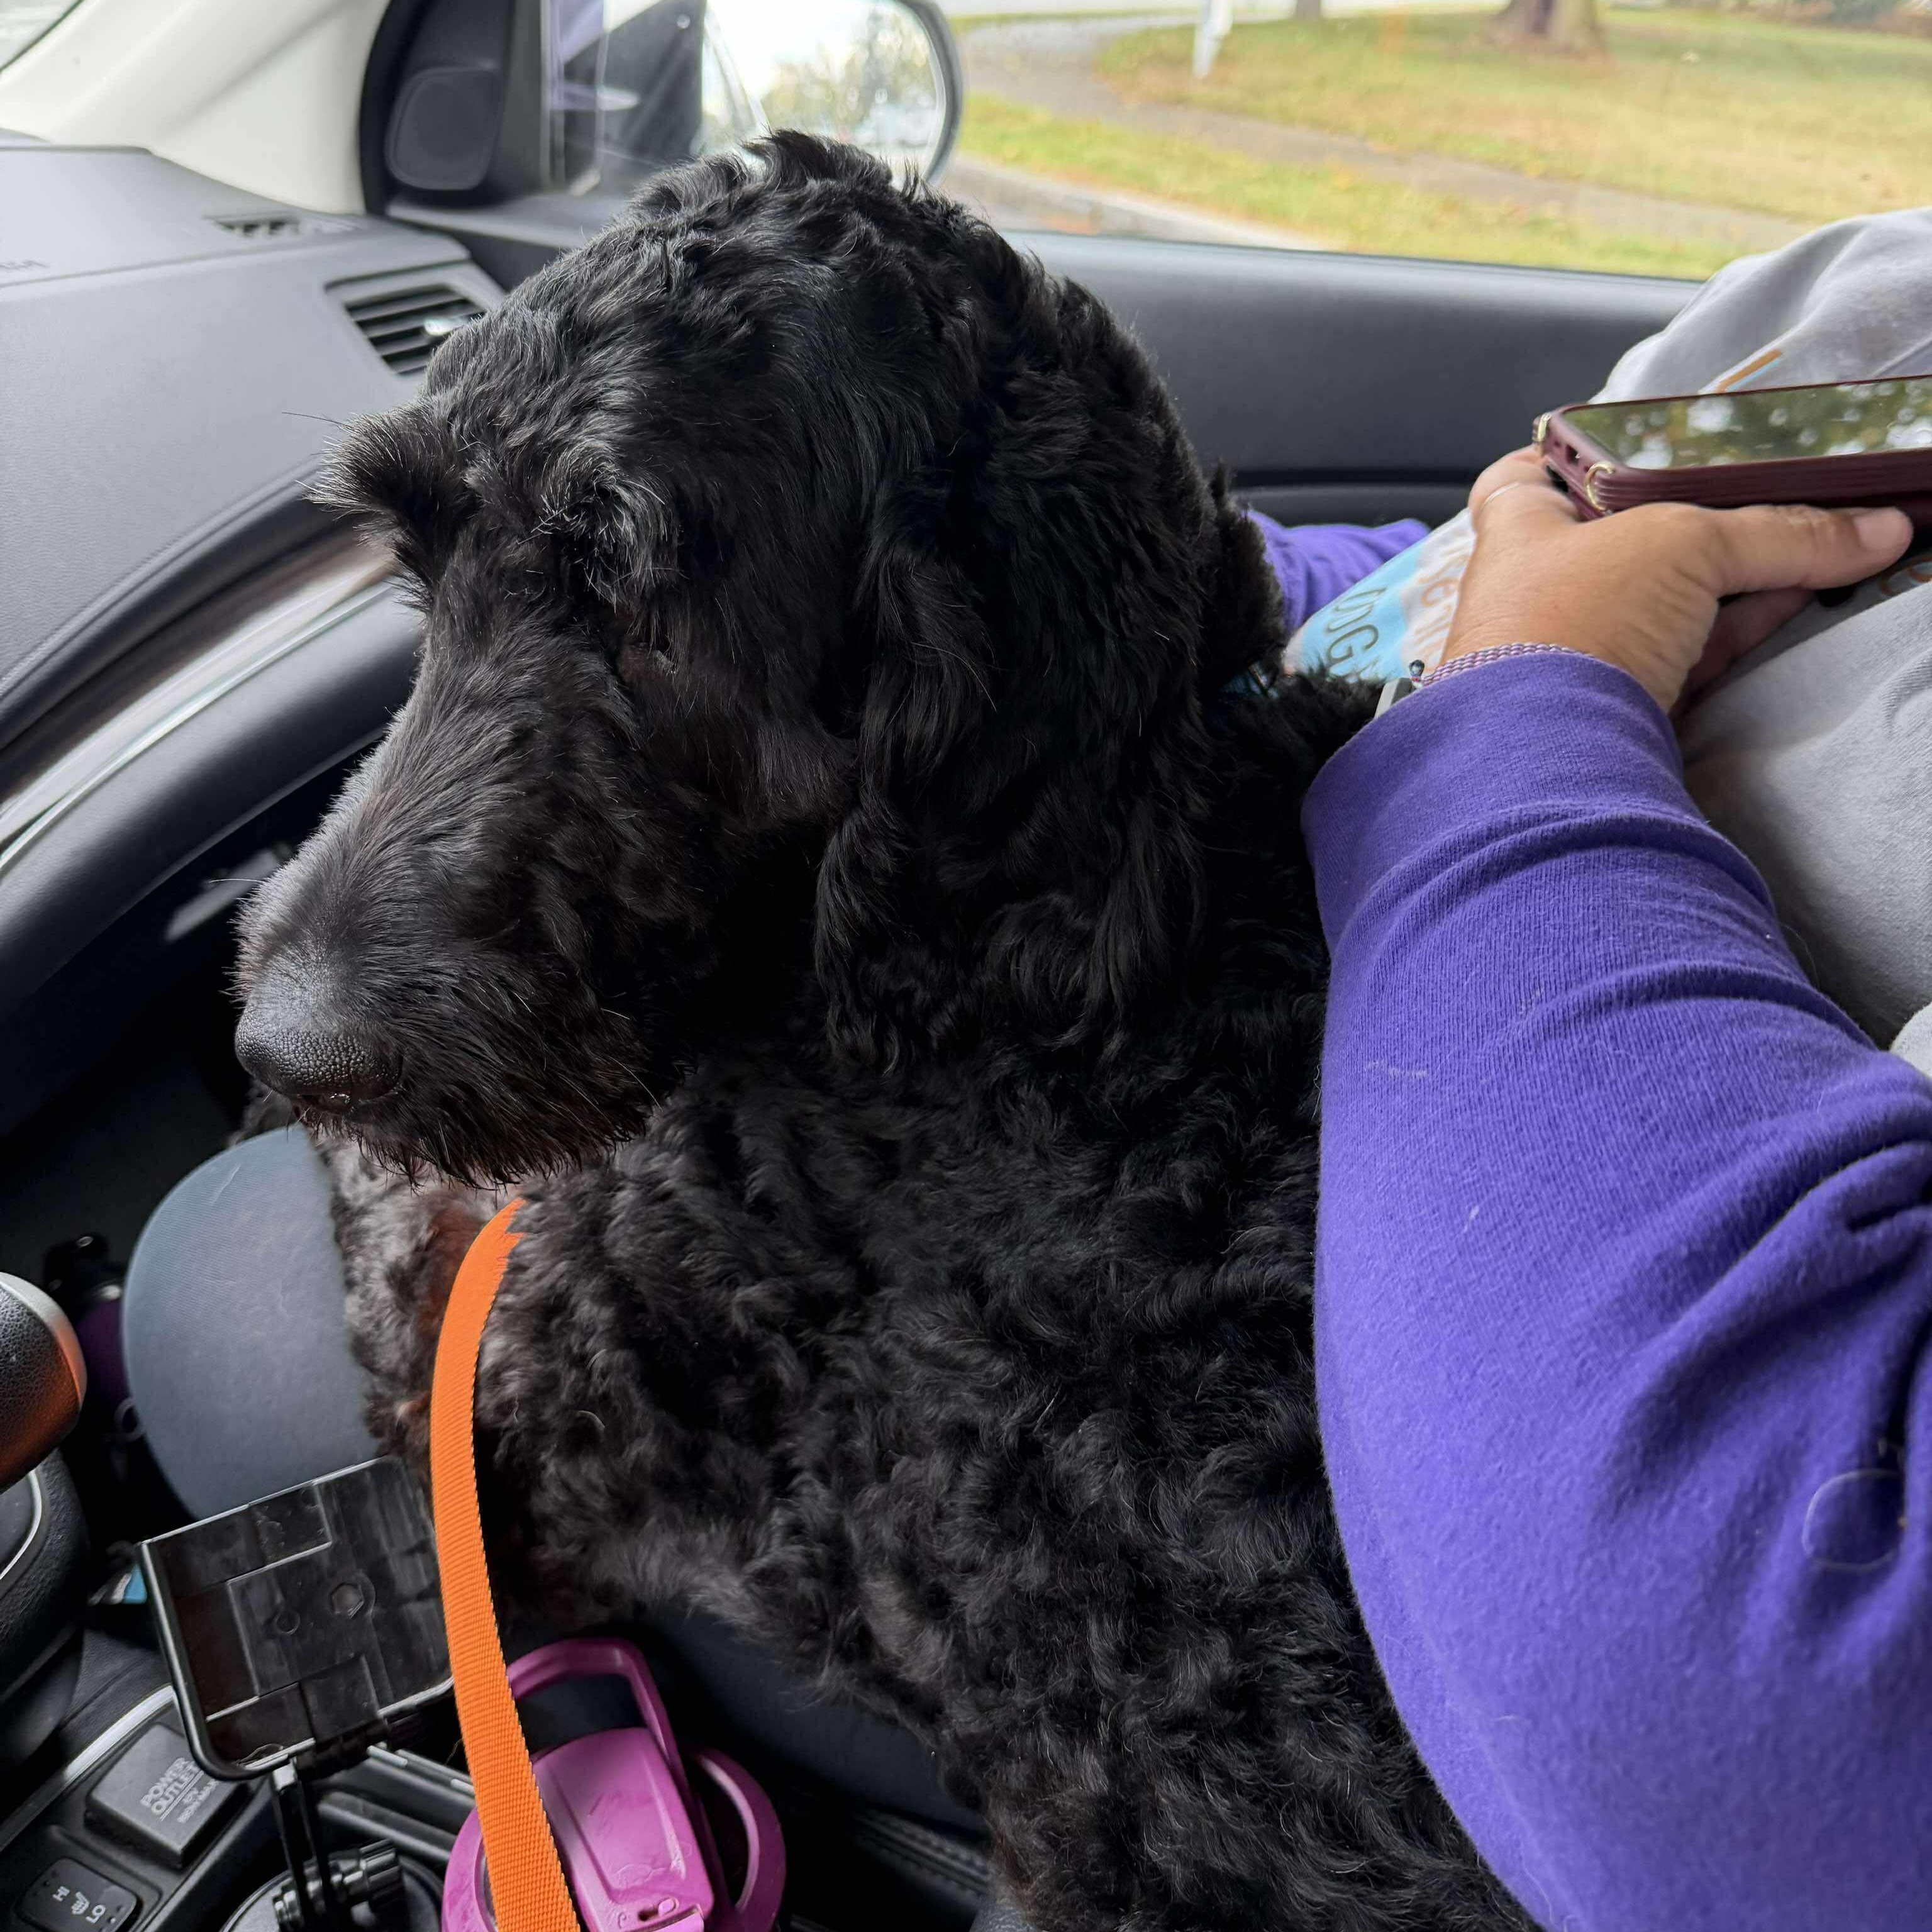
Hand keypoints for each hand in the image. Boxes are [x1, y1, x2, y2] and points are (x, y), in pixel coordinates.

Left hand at [1442, 448, 1914, 711]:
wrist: (1552, 753)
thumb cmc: (1574, 622)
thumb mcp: (1683, 543)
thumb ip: (1777, 532)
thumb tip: (1871, 530)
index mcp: (1518, 528)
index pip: (1530, 476)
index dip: (1576, 458)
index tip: (1627, 448)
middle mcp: (1537, 589)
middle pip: (1626, 536)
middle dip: (1698, 521)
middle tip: (1773, 498)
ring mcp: (1576, 648)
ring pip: (1666, 598)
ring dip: (1737, 575)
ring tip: (1819, 546)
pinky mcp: (1615, 701)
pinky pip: (1687, 653)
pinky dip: (1739, 628)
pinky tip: (1796, 601)